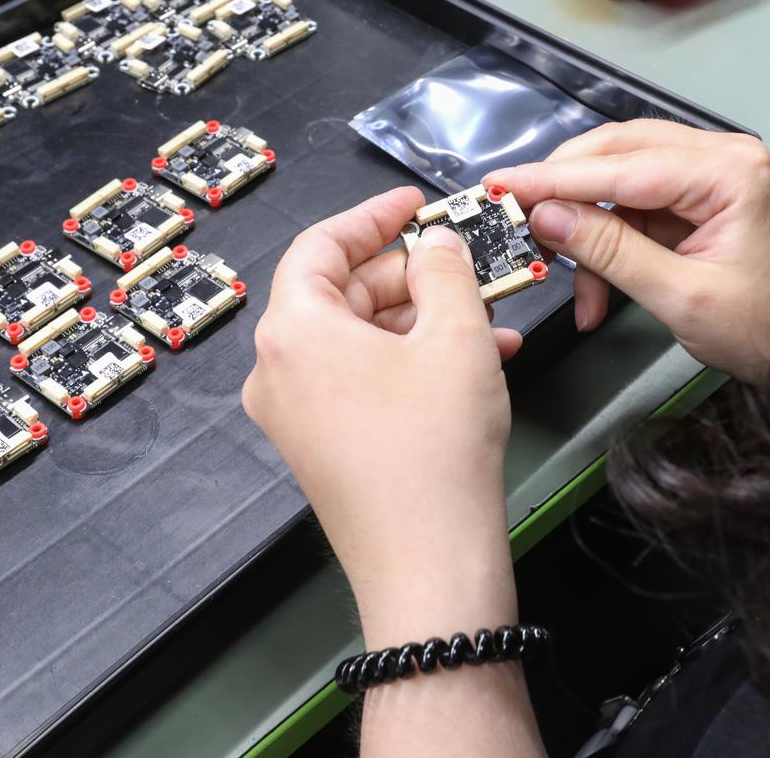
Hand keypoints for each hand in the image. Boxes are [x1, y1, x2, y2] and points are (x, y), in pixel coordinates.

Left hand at [241, 187, 521, 646]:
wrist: (429, 565)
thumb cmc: (434, 454)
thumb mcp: (456, 337)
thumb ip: (446, 270)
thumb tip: (437, 245)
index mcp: (293, 331)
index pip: (322, 245)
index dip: (374, 215)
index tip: (415, 203)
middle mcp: (279, 370)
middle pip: (342, 291)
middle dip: (412, 272)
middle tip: (466, 259)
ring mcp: (297, 414)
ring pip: (360, 338)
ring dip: (424, 318)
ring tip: (490, 313)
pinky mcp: (323, 446)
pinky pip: (364, 379)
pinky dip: (413, 360)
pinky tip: (477, 359)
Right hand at [486, 121, 769, 391]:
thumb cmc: (768, 328)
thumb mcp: (680, 297)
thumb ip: (610, 251)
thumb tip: (548, 217)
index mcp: (729, 172)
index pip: (623, 166)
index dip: (555, 179)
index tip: (503, 186)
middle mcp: (722, 157)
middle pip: (617, 153)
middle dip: (564, 191)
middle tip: (517, 217)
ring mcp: (711, 172)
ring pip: (620, 176)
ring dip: (587, 226)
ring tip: (570, 280)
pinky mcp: (699, 195)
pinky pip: (635, 202)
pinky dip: (608, 238)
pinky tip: (596, 283)